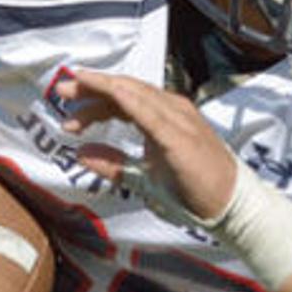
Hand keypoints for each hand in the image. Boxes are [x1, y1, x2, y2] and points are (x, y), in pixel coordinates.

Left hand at [57, 71, 237, 222]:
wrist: (229, 204)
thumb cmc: (194, 191)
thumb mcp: (144, 178)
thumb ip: (114, 164)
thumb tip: (81, 153)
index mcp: (165, 119)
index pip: (126, 98)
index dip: (96, 96)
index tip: (68, 103)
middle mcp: (173, 112)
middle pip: (128, 90)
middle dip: (93, 87)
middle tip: (62, 90)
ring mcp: (179, 121)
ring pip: (136, 94)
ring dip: (104, 88)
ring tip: (74, 90)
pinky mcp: (181, 136)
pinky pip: (151, 112)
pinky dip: (128, 100)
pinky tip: (110, 94)